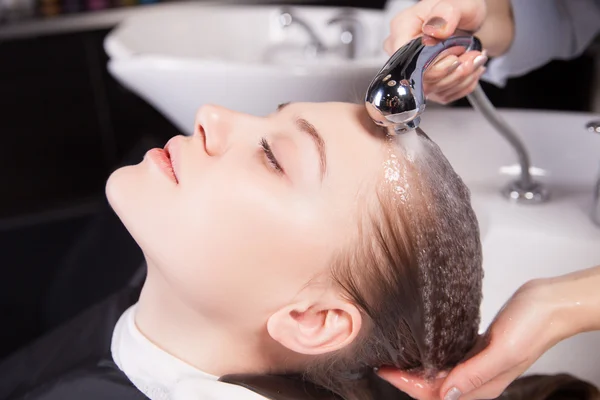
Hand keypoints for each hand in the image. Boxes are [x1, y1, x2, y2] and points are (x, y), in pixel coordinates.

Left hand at [377, 279, 565, 399]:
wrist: (550, 303)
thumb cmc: (532, 325)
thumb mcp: (504, 350)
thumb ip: (476, 372)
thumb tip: (447, 392)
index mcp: (483, 385)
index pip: (437, 395)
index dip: (408, 385)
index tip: (386, 370)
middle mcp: (478, 378)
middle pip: (434, 387)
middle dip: (406, 379)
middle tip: (382, 361)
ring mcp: (477, 363)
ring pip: (439, 374)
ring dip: (416, 369)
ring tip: (393, 355)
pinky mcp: (477, 347)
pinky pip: (448, 358)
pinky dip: (430, 356)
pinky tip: (419, 345)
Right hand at [384, 0, 487, 103]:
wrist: (468, 20)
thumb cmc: (459, 8)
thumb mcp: (458, 3)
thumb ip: (445, 13)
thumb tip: (434, 31)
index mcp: (401, 29)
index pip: (408, 61)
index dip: (433, 64)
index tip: (456, 54)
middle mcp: (402, 53)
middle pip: (421, 80)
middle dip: (453, 71)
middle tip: (473, 55)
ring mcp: (413, 72)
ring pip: (434, 90)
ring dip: (462, 77)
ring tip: (474, 58)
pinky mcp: (427, 85)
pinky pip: (444, 95)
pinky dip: (463, 84)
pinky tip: (469, 68)